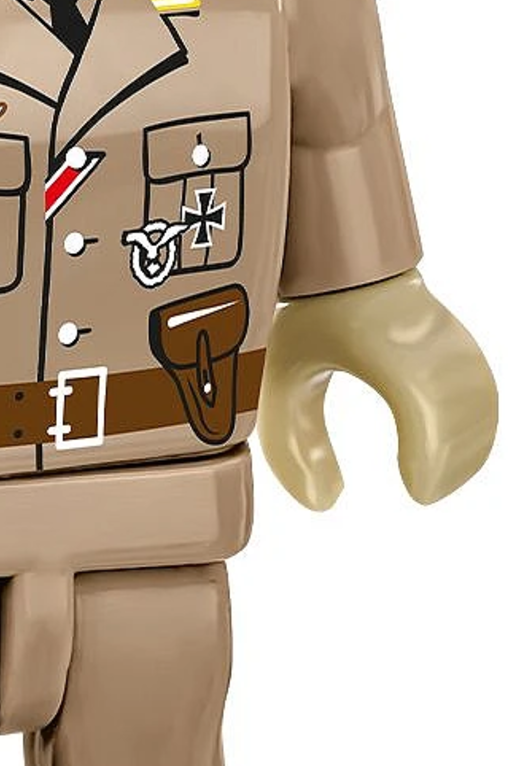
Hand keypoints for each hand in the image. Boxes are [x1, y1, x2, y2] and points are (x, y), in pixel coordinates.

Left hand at [258, 269, 496, 510]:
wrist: (345, 264)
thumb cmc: (312, 320)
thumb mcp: (282, 374)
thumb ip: (293, 442)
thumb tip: (324, 502)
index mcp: (370, 332)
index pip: (420, 396)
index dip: (430, 451)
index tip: (416, 491)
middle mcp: (419, 329)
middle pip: (459, 402)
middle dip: (451, 461)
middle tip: (424, 494)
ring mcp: (444, 331)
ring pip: (479, 397)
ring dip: (467, 449)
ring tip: (434, 483)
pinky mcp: (460, 341)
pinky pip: (484, 389)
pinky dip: (476, 429)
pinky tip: (453, 459)